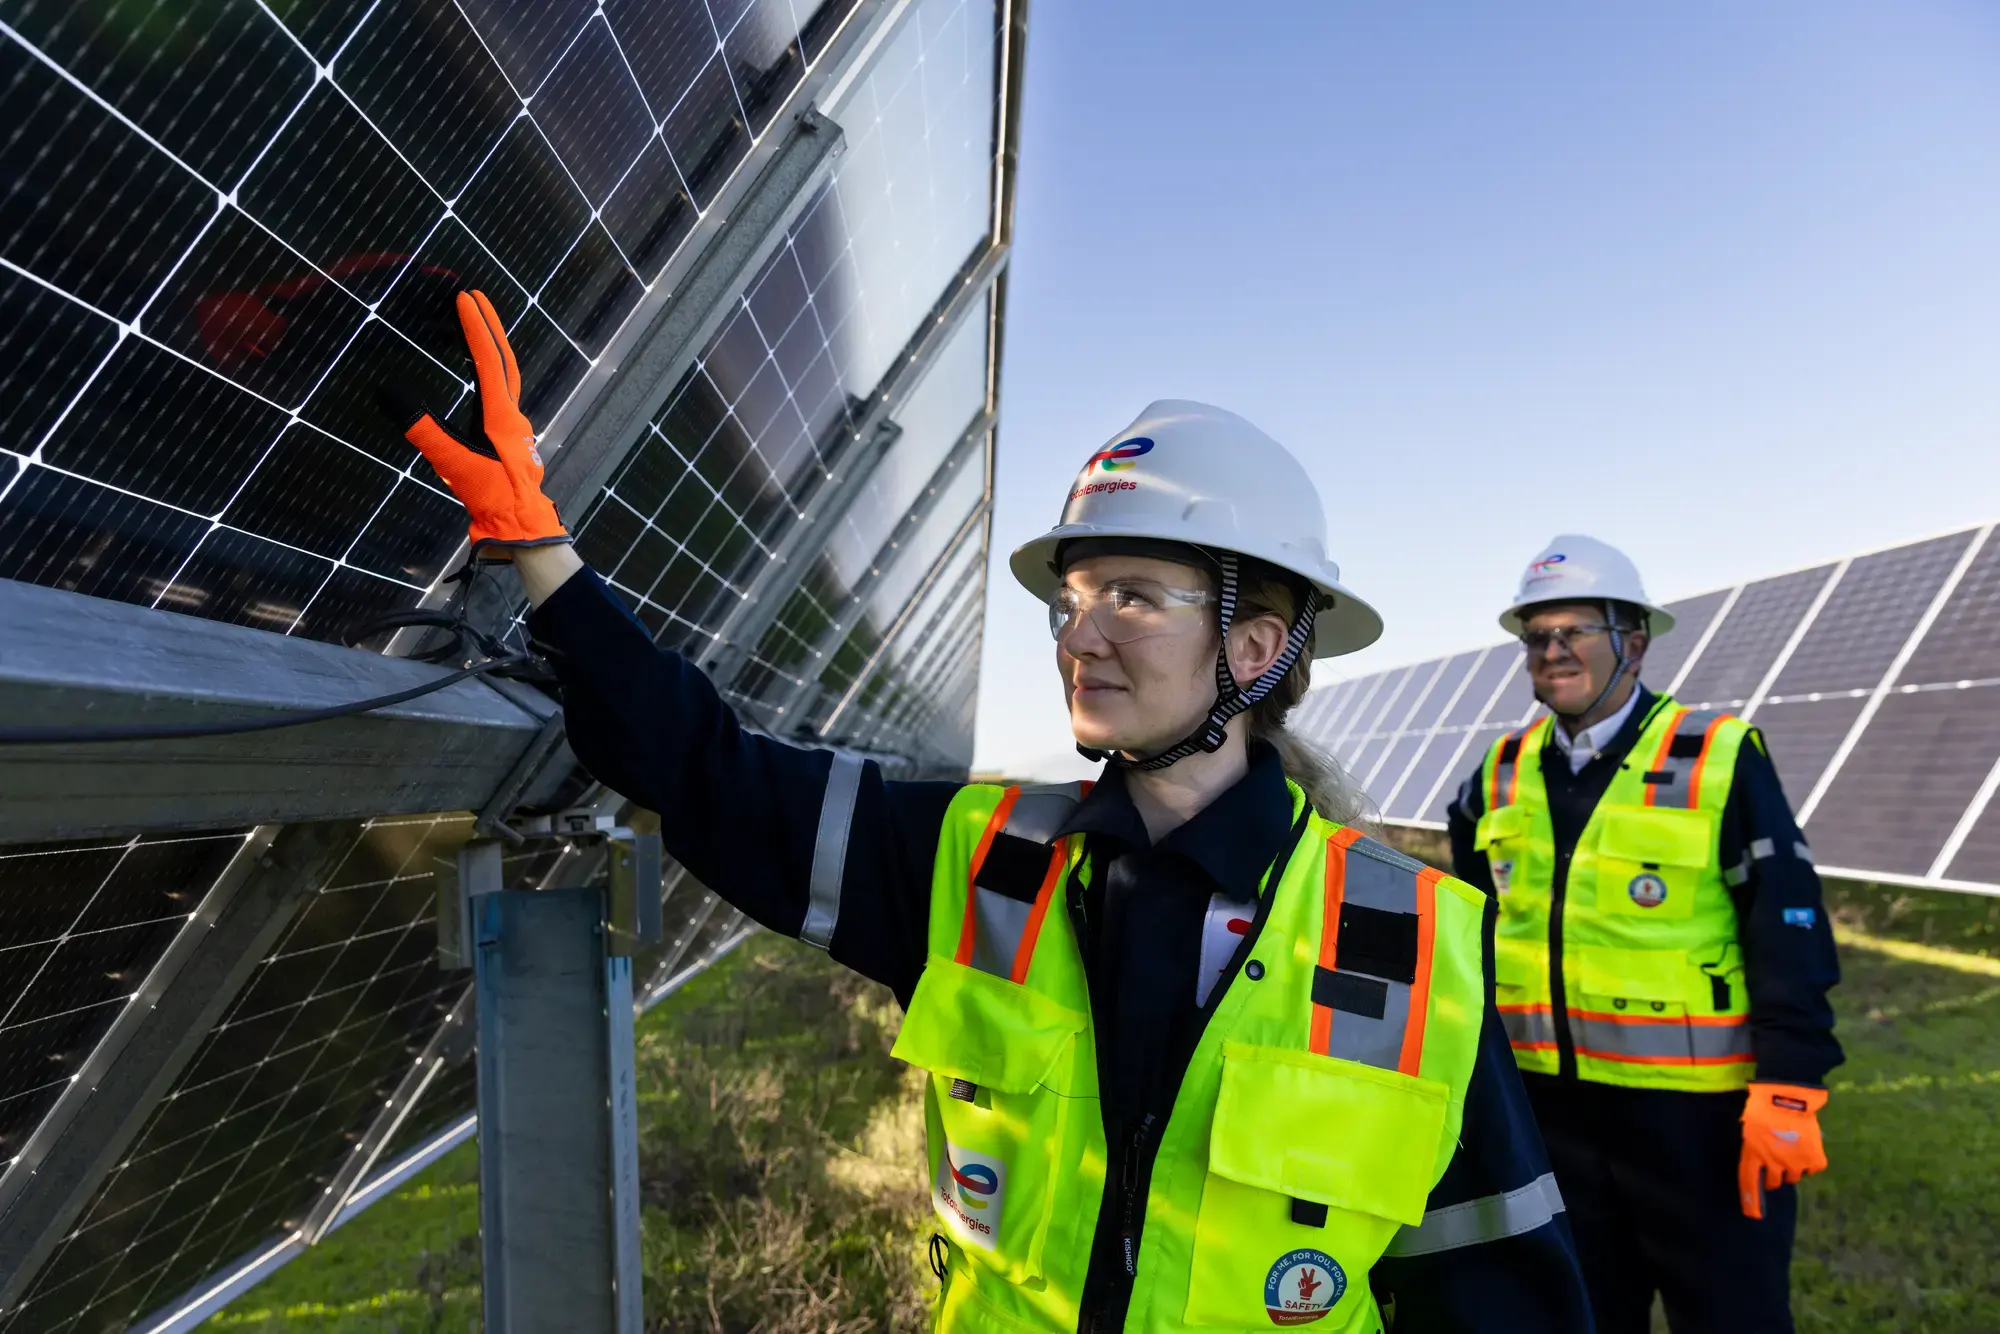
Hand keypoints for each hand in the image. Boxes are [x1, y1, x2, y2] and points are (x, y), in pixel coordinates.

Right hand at [391, 290, 568, 552]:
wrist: (521, 525)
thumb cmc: (490, 496)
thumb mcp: (451, 462)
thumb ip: (421, 428)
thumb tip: (388, 393)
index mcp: (500, 415)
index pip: (488, 361)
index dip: (475, 327)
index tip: (464, 298)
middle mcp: (512, 414)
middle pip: (505, 360)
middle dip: (490, 326)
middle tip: (476, 298)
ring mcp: (514, 426)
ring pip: (508, 376)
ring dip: (493, 348)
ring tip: (477, 326)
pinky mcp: (511, 439)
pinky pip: (504, 393)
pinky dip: (493, 372)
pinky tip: (481, 375)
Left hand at [1738, 1082, 1827, 1218]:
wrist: (1789, 1098)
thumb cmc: (1763, 1106)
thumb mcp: (1748, 1125)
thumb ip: (1752, 1144)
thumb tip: (1756, 1153)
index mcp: (1753, 1154)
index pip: (1749, 1183)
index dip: (1751, 1200)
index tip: (1753, 1215)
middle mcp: (1773, 1164)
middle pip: (1774, 1183)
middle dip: (1773, 1178)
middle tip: (1776, 1165)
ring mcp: (1795, 1164)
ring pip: (1793, 1177)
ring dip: (1791, 1169)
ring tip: (1791, 1151)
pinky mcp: (1814, 1159)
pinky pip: (1812, 1169)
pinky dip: (1810, 1162)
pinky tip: (1806, 1149)